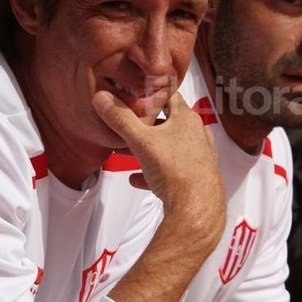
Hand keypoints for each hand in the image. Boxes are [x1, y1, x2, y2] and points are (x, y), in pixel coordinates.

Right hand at [94, 91, 225, 300]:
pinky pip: (172, 170)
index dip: (152, 92)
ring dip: (149, 149)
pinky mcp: (196, 176)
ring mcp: (198, 156)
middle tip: (128, 126)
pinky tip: (137, 180)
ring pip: (169, 147)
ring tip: (128, 153)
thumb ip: (121, 119)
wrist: (197, 209)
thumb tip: (102, 98)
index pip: (170, 95)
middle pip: (168, 123)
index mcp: (187, 119)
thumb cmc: (176, 171)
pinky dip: (154, 173)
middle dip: (146, 125)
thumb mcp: (141, 141)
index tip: (137, 92)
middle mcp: (197, 134)